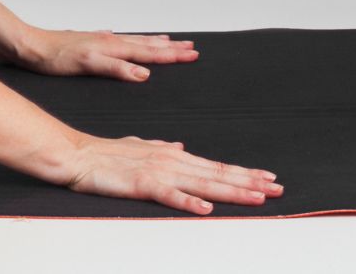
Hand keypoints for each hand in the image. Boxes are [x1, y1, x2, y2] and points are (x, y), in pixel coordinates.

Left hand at [21, 28, 196, 80]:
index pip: (150, 52)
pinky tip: (133, 43)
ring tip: (172, 42)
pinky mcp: (92, 45)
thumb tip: (144, 74)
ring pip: (137, 41)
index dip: (173, 55)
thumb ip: (117, 68)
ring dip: (157, 43)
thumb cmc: (54, 57)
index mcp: (113, 47)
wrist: (30, 47)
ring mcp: (102, 42)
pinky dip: (136, 43)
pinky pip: (123, 42)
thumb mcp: (88, 65)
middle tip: (192, 48)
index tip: (193, 55)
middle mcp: (110, 41)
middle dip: (172, 47)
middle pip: (149, 44)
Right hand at [55, 133, 282, 214]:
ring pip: (203, 185)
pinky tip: (207, 210)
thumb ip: (162, 148)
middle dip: (250, 182)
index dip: (244, 172)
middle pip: (218, 174)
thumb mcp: (139, 146)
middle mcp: (171, 161)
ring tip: (258, 197)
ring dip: (232, 192)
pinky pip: (170, 196)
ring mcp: (158, 172)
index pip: (216, 166)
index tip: (268, 177)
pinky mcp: (142, 185)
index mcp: (172, 154)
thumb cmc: (104, 153)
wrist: (77, 155)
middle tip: (278, 188)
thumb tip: (183, 148)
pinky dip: (189, 203)